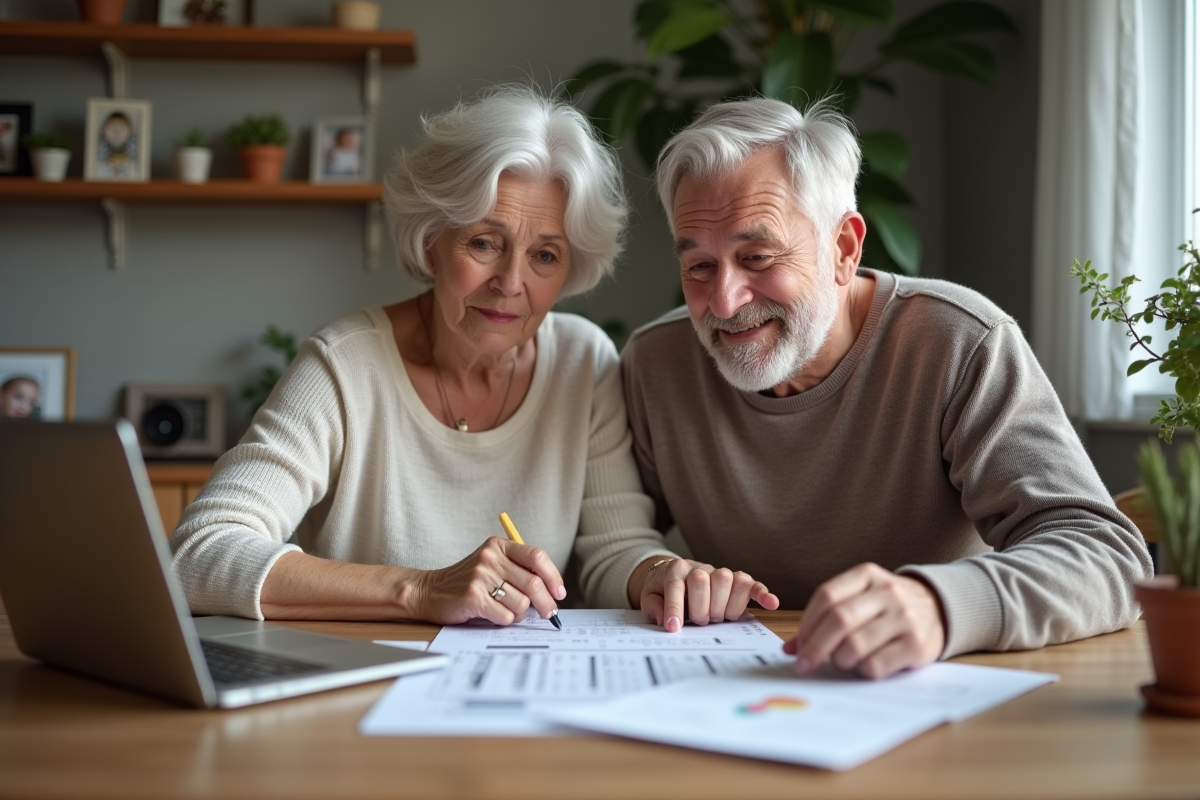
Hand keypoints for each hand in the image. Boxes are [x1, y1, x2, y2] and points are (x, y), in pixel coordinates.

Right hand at [407, 537, 566, 625]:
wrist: (430, 591)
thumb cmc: (468, 581)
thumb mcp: (492, 565)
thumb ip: (519, 571)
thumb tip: (553, 593)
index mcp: (499, 545)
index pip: (538, 556)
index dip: (554, 576)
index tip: (559, 593)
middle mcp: (490, 557)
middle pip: (534, 583)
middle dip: (547, 604)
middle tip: (550, 615)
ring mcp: (480, 576)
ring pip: (522, 603)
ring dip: (520, 614)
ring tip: (506, 611)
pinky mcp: (472, 597)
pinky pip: (505, 616)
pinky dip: (505, 621)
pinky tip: (493, 615)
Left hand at [639, 558, 778, 631]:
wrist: (673, 576)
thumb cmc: (663, 591)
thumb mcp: (650, 598)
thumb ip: (654, 607)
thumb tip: (665, 619)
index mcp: (675, 570)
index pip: (676, 586)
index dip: (675, 608)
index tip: (673, 627)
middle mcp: (699, 568)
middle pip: (703, 580)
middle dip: (699, 608)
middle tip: (697, 622)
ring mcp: (719, 573)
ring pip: (729, 580)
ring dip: (723, 605)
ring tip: (716, 617)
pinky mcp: (736, 581)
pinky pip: (751, 584)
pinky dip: (762, 593)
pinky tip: (771, 604)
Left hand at [783, 563, 944, 678]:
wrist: (940, 608)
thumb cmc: (888, 606)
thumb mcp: (861, 598)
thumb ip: (827, 616)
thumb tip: (791, 648)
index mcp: (867, 575)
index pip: (826, 596)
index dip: (806, 624)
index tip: (797, 646)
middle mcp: (887, 593)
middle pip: (838, 620)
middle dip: (815, 647)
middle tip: (804, 665)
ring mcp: (904, 618)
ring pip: (855, 645)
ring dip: (839, 660)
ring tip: (841, 662)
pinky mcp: (917, 645)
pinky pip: (876, 665)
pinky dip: (862, 671)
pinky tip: (863, 667)